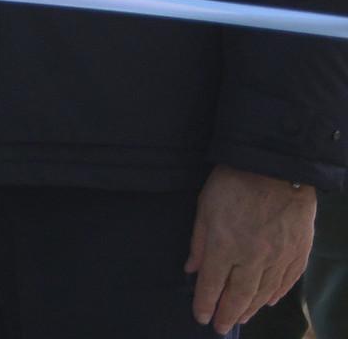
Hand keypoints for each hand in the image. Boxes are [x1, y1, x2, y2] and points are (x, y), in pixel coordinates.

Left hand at [186, 164, 315, 333]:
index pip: (212, 284)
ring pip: (263, 292)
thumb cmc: (234, 182)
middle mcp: (253, 257)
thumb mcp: (205, 207)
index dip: (205, 303)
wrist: (277, 166)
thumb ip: (199, 242)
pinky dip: (276, 293)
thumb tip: (192, 269)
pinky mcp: (298, 251)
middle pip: (239, 295)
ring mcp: (279, 256)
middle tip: (221, 327)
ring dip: (250, 308)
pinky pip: (287, 280)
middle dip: (228, 314)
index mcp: (225, 245)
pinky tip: (267, 301)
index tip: (201, 317)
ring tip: (241, 318)